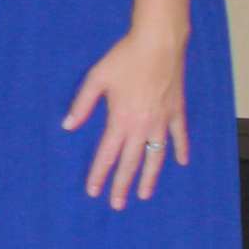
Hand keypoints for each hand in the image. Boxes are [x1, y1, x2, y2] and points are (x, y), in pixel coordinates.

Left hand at [63, 28, 190, 208]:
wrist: (158, 44)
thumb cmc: (124, 58)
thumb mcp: (96, 78)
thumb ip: (82, 104)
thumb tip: (68, 125)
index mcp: (120, 120)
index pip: (106, 154)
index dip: (99, 174)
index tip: (93, 191)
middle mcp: (142, 126)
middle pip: (131, 163)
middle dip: (122, 185)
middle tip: (116, 204)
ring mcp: (162, 121)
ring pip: (156, 157)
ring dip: (150, 177)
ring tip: (145, 194)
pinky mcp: (177, 112)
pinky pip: (179, 137)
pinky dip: (180, 150)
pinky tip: (180, 162)